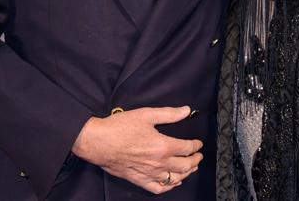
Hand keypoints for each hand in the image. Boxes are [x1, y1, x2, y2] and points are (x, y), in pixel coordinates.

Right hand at [72, 106, 202, 193]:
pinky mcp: (139, 180)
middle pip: (184, 166)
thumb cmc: (121, 127)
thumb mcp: (146, 114)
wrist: (99, 142)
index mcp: (162, 146)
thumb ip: (169, 114)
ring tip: (191, 169)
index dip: (195, 146)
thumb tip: (186, 110)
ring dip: (186, 174)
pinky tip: (172, 183)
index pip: (186, 148)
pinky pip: (158, 188)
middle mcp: (158, 163)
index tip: (198, 143)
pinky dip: (169, 187)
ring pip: (174, 179)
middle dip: (194, 160)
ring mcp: (149, 174)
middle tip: (199, 156)